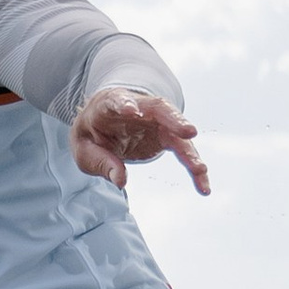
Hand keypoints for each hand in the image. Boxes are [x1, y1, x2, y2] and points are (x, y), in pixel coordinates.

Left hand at [69, 86, 209, 194]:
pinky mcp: (167, 136)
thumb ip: (101, 162)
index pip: (118, 101)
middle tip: (189, 131)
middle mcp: (139, 109)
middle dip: (175, 120)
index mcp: (110, 105)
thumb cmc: (92, 135)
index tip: (132, 110)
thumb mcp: (85, 151)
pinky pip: (184, 151)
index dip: (125, 104)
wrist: (105, 125)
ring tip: (200, 169)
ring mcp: (156, 121)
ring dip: (190, 150)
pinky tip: (203, 187)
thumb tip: (120, 181)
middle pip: (160, 109)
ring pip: (177, 131)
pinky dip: (194, 168)